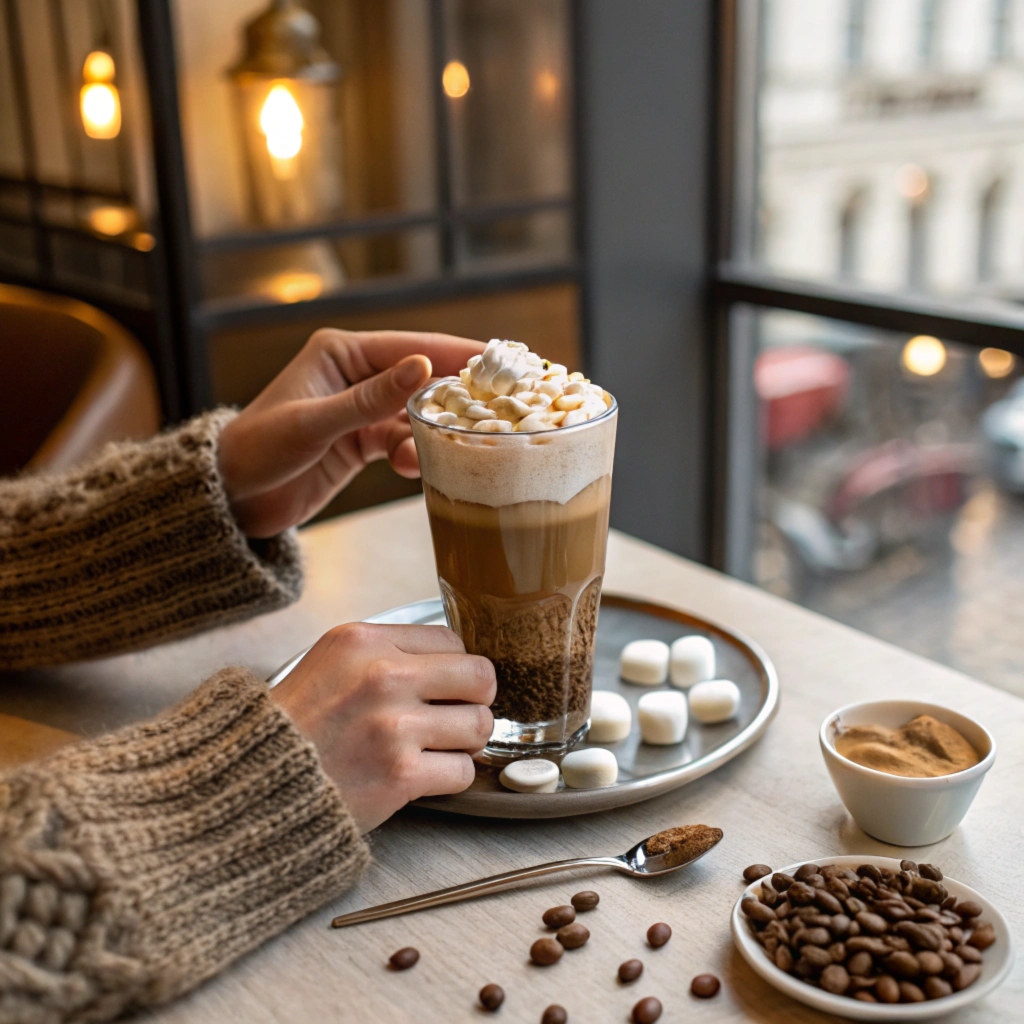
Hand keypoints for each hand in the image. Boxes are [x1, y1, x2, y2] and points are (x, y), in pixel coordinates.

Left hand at [218, 328, 483, 536]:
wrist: (232, 499)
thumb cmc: (258, 450)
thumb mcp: (314, 423)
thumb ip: (370, 399)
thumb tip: (423, 368)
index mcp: (340, 353)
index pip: (410, 347)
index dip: (456, 353)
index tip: (500, 362)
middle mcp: (355, 375)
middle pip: (421, 380)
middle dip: (456, 395)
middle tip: (499, 407)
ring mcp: (360, 410)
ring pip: (415, 416)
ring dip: (432, 434)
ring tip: (452, 449)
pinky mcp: (361, 442)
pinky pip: (401, 441)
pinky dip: (414, 454)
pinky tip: (415, 468)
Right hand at [270, 622, 495, 832]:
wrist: (252, 786)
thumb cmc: (294, 727)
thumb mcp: (329, 662)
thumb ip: (384, 653)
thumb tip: (450, 660)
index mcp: (363, 641)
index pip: (451, 640)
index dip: (454, 667)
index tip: (444, 686)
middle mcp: (382, 676)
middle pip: (480, 677)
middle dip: (475, 700)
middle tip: (456, 715)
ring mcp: (393, 726)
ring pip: (479, 725)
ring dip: (464, 742)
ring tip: (436, 747)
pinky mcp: (400, 774)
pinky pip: (462, 771)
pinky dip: (448, 777)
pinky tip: (421, 774)